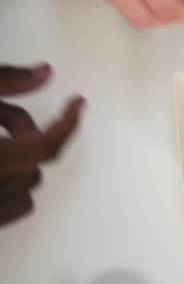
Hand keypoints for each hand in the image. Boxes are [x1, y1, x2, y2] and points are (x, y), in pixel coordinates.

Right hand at [0, 63, 83, 225]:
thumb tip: (44, 73)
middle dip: (24, 132)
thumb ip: (3, 80)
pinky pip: (11, 210)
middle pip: (35, 164)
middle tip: (1, 110)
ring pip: (25, 190)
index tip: (77, 104)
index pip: (45, 146)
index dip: (66, 122)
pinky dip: (10, 188)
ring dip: (18, 161)